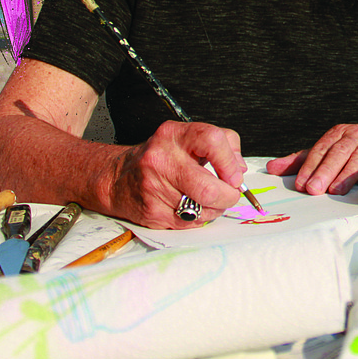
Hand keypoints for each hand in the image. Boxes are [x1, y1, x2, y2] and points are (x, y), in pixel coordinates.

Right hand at [109, 120, 246, 228]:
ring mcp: (154, 188)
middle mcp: (162, 159)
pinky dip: (199, 218)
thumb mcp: (187, 139)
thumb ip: (221, 145)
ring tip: (209, 200)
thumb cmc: (161, 157)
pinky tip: (191, 207)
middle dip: (228, 196)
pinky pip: (190, 223)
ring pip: (203, 210)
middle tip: (229, 194)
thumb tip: (239, 169)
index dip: (230, 161)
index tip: (235, 174)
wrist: (118, 178)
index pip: (212, 140)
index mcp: (175, 135)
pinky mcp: (152, 212)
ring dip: (215, 209)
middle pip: (209, 188)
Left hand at [266, 123, 357, 195]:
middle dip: (325, 171)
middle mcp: (356, 134)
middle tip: (314, 189)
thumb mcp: (329, 152)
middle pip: (338, 152)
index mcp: (339, 133)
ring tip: (335, 190)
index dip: (310, 167)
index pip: (321, 149)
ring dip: (346, 174)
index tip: (301, 184)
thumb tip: (272, 168)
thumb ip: (302, 161)